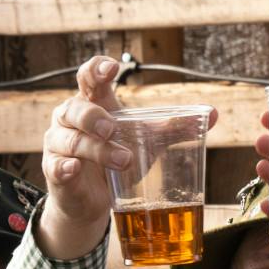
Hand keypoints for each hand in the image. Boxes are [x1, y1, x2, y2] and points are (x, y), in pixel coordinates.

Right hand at [37, 57, 216, 260]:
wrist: (96, 201)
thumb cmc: (118, 159)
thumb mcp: (148, 141)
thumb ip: (175, 128)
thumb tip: (213, 114)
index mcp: (93, 104)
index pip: (88, 78)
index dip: (96, 69)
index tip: (111, 67)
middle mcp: (71, 120)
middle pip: (75, 109)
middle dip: (93, 117)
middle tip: (112, 128)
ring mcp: (59, 145)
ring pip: (70, 140)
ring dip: (96, 149)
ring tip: (123, 160)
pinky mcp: (55, 171)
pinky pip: (57, 166)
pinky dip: (66, 166)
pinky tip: (74, 168)